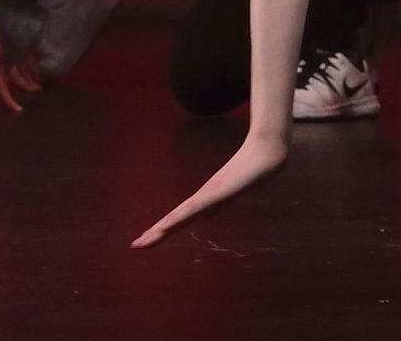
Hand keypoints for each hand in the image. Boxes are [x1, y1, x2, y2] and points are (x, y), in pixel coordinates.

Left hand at [132, 132, 286, 247]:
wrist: (265, 154)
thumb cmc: (249, 171)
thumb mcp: (230, 193)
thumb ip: (218, 203)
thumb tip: (205, 215)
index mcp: (204, 201)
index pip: (178, 219)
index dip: (161, 230)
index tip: (143, 241)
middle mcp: (202, 197)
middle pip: (175, 219)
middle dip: (155, 233)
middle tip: (135, 246)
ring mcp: (209, 194)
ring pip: (182, 214)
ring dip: (163, 228)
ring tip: (146, 240)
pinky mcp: (217, 191)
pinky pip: (197, 207)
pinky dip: (182, 216)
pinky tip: (171, 223)